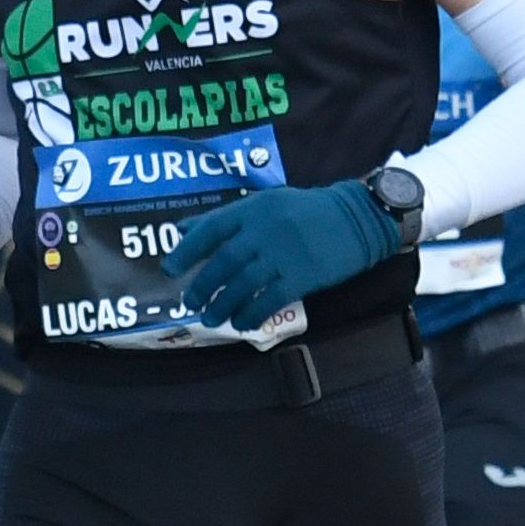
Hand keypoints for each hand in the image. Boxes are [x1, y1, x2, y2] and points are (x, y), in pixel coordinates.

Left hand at [165, 177, 399, 331]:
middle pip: (224, 262)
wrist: (356, 218)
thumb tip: (184, 230)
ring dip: (223, 305)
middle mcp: (265, 229)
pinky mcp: (304, 275)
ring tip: (211, 318)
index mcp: (253, 208)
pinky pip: (270, 298)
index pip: (211, 229)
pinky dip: (252, 313)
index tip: (169, 269)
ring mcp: (284, 253)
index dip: (186, 250)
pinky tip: (243, 322)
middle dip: (203, 285)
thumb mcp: (266, 203)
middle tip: (190, 302)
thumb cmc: (306, 211)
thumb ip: (227, 218)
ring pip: (244, 284)